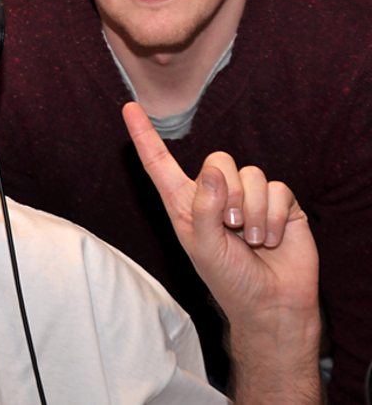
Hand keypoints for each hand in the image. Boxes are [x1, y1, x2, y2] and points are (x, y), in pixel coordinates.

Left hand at [122, 102, 320, 402]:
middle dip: (227, 195)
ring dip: (251, 212)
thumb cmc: (229, 278)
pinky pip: (277, 188)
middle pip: (219, 160)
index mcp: (185, 203)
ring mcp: (249, 195)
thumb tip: (213, 170)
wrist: (272, 302)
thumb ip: (203, 208)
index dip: (144, 136)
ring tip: (251, 240)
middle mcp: (215, 193)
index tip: (129, 107)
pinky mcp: (279, 202)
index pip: (160, 163)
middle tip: (231, 230)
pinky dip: (273, 217)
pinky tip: (271, 239)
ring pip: (250, 174)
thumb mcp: (204, 247)